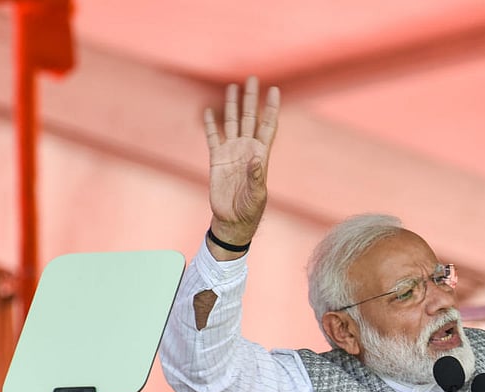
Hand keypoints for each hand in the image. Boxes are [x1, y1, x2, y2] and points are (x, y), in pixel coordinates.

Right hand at [204, 76, 279, 257]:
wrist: (232, 219)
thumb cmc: (250, 209)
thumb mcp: (256, 194)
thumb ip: (256, 176)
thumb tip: (256, 159)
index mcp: (260, 155)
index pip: (267, 125)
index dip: (271, 108)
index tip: (274, 90)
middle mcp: (247, 149)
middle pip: (250, 118)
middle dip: (251, 99)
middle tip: (253, 78)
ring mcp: (231, 152)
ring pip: (232, 122)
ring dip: (232, 105)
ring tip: (232, 87)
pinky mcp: (217, 159)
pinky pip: (213, 137)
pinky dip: (211, 124)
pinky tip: (210, 111)